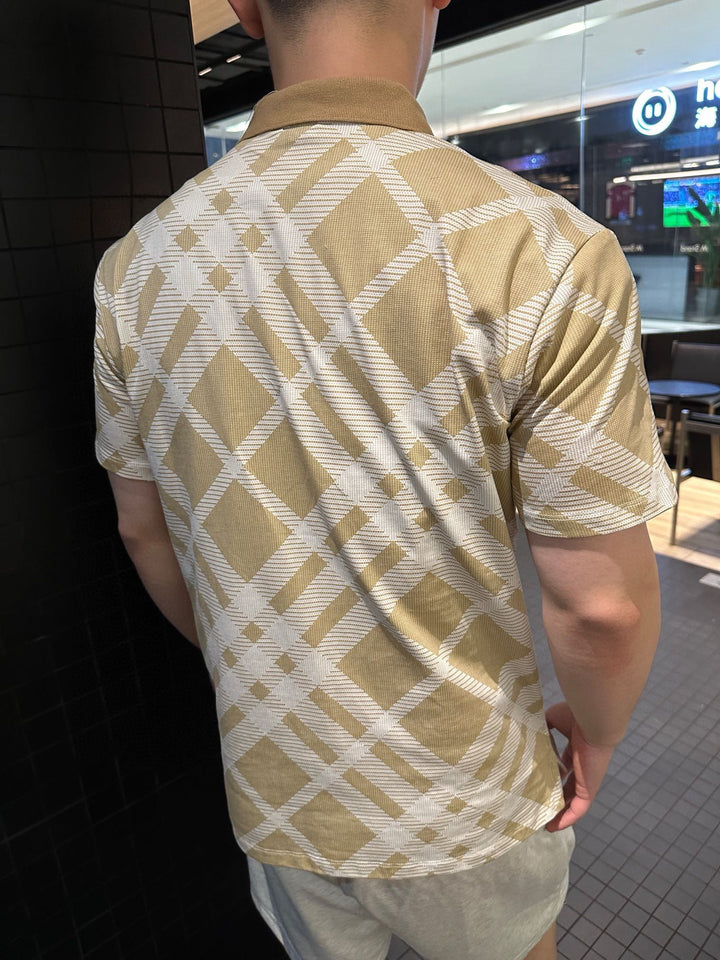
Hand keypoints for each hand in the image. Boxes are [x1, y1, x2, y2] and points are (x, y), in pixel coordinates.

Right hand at [544, 701, 614, 831]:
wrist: (594, 721)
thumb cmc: (575, 717)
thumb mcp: (553, 719)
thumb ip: (543, 726)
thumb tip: (528, 730)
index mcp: (576, 748)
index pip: (565, 764)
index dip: (554, 772)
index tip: (541, 778)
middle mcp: (583, 765)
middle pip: (569, 785)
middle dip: (557, 795)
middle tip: (541, 803)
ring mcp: (587, 778)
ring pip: (573, 800)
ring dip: (561, 812)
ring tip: (545, 823)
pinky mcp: (589, 787)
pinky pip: (579, 808)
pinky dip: (568, 818)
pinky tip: (554, 827)